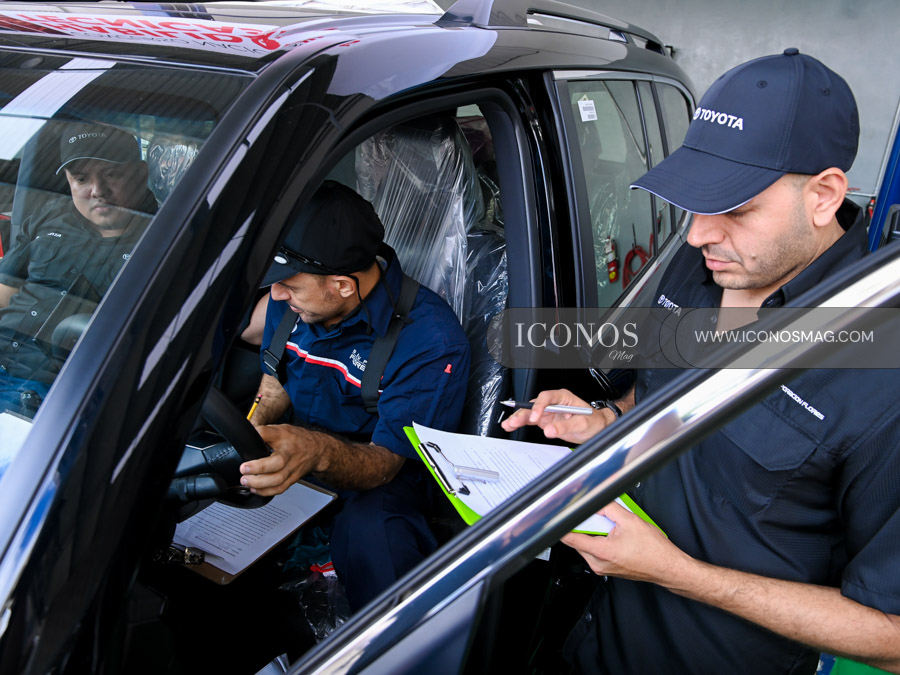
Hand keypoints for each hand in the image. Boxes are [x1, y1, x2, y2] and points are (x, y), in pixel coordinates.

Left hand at [239, 424, 320, 495]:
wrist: (316, 450)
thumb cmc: (296, 440)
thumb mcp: (280, 429)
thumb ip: (263, 432)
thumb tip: (245, 434)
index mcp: (284, 437)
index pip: (269, 433)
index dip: (257, 435)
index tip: (245, 441)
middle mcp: (289, 454)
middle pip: (277, 462)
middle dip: (258, 468)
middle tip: (243, 469)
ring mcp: (291, 468)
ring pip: (278, 480)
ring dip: (259, 483)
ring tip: (246, 481)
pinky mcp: (292, 479)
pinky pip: (279, 488)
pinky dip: (266, 491)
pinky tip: (255, 489)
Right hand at [500, 389, 612, 443]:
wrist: (597, 428)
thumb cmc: (593, 421)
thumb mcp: (581, 424)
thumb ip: (565, 427)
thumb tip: (549, 430)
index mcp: (563, 397)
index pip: (547, 397)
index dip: (539, 406)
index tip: (535, 418)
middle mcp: (553, 403)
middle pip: (534, 404)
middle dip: (523, 413)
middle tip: (515, 422)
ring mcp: (548, 412)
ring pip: (530, 412)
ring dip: (518, 418)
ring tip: (508, 425)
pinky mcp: (545, 420)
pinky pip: (531, 421)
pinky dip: (521, 424)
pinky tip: (511, 426)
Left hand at [561, 501, 689, 584]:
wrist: (666, 567)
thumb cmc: (654, 550)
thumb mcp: (630, 520)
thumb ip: (609, 508)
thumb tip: (596, 502)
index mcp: (602, 552)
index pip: (570, 538)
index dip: (563, 525)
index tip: (561, 517)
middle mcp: (598, 563)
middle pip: (578, 540)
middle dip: (586, 526)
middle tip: (602, 520)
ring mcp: (602, 568)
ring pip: (587, 546)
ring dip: (595, 534)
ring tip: (613, 530)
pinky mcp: (607, 569)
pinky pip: (596, 552)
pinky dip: (601, 541)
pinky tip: (615, 537)